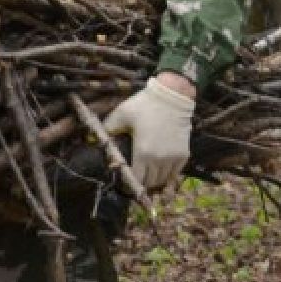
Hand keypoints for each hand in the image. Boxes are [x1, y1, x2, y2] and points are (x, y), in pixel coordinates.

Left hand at [104, 74, 194, 194]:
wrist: (172, 96)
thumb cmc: (144, 105)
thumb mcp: (121, 114)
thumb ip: (108, 129)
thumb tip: (96, 140)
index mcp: (142, 153)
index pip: (136, 180)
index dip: (130, 185)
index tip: (126, 184)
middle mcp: (159, 160)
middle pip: (150, 183)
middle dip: (142, 183)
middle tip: (136, 179)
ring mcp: (173, 158)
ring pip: (163, 180)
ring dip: (155, 180)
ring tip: (148, 176)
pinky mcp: (183, 154)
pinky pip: (175, 174)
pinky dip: (168, 175)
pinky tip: (161, 170)